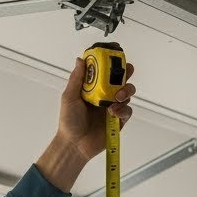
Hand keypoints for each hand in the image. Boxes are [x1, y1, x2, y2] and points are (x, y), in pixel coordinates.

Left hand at [36, 56, 136, 192]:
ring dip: (125, 91)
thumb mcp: (69, 97)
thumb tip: (80, 60)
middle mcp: (104, 94)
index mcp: (93, 86)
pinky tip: (113, 113)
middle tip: (126, 71)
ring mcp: (112, 106)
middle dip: (126, 72)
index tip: (116, 51)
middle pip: (120, 78)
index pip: (105, 69)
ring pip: (127, 92)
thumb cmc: (69, 122)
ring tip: (116, 98)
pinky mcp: (118, 120)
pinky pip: (127, 111)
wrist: (75, 144)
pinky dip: (123, 109)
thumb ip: (76, 78)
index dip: (111, 59)